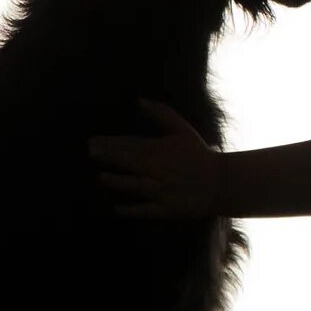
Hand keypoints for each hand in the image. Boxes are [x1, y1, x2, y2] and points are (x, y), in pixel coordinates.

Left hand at [89, 101, 224, 219]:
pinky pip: (146, 210)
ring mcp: (162, 189)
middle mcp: (159, 169)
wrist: (220, 182)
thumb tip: (139, 100)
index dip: (110, 143)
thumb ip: (161, 113)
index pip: (130, 145)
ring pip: (135, 185)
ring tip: (100, 177)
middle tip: (90, 152)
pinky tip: (117, 208)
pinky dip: (132, 210)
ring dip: (117, 181)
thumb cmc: (199, 154)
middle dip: (109, 156)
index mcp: (161, 150)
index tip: (92, 141)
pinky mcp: (167, 208)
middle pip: (129, 161)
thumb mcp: (182, 129)